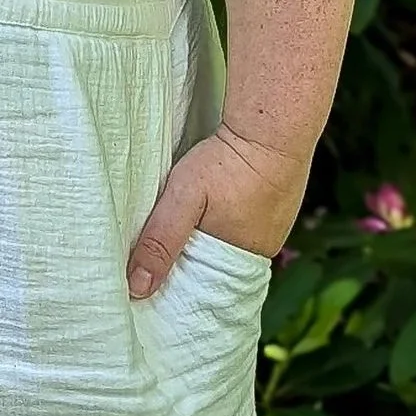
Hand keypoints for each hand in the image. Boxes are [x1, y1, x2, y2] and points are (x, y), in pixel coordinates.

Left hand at [126, 122, 302, 300]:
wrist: (273, 127)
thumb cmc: (228, 163)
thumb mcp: (184, 199)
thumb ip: (160, 241)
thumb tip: (138, 289)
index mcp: (241, 261)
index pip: (206, 286)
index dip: (181, 281)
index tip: (156, 278)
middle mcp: (263, 250)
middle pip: (219, 264)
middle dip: (194, 257)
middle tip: (168, 243)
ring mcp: (274, 226)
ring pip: (232, 241)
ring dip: (212, 233)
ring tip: (194, 217)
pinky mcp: (278, 205)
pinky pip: (248, 221)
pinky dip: (231, 216)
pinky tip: (219, 201)